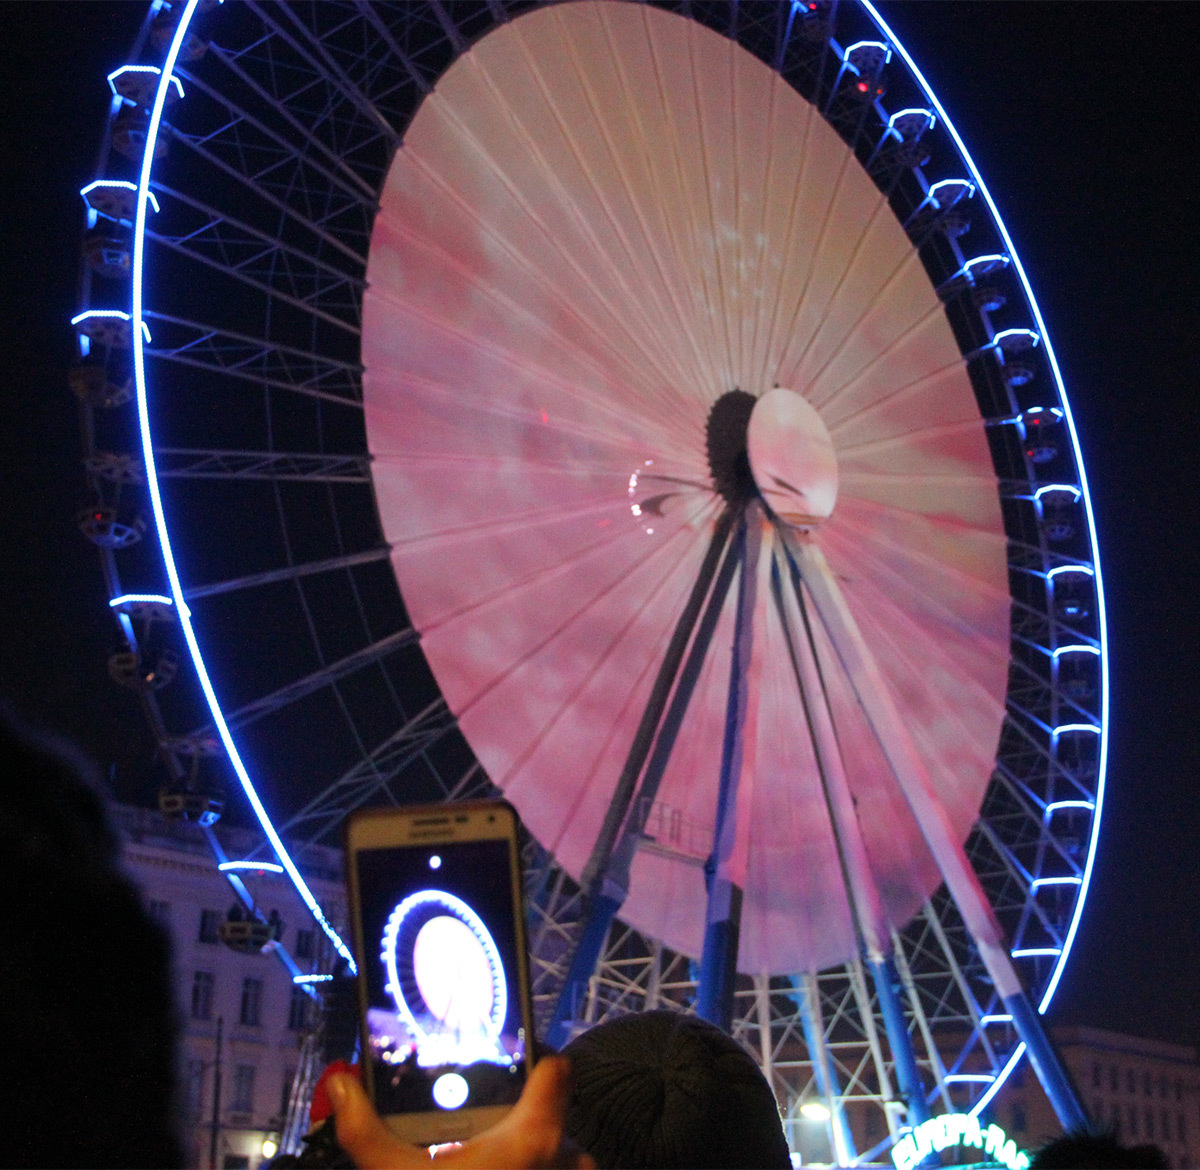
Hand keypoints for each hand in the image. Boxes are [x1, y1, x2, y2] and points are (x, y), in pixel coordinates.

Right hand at [328, 1057, 593, 1169]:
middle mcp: (567, 1156)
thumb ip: (366, 1133)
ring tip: (487, 1165)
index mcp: (534, 1134)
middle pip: (550, 1114)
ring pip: (557, 1152)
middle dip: (518, 1119)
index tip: (506, 1059)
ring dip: (528, 1157)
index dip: (533, 1056)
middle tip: (479, 1129)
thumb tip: (342, 1087)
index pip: (555, 1067)